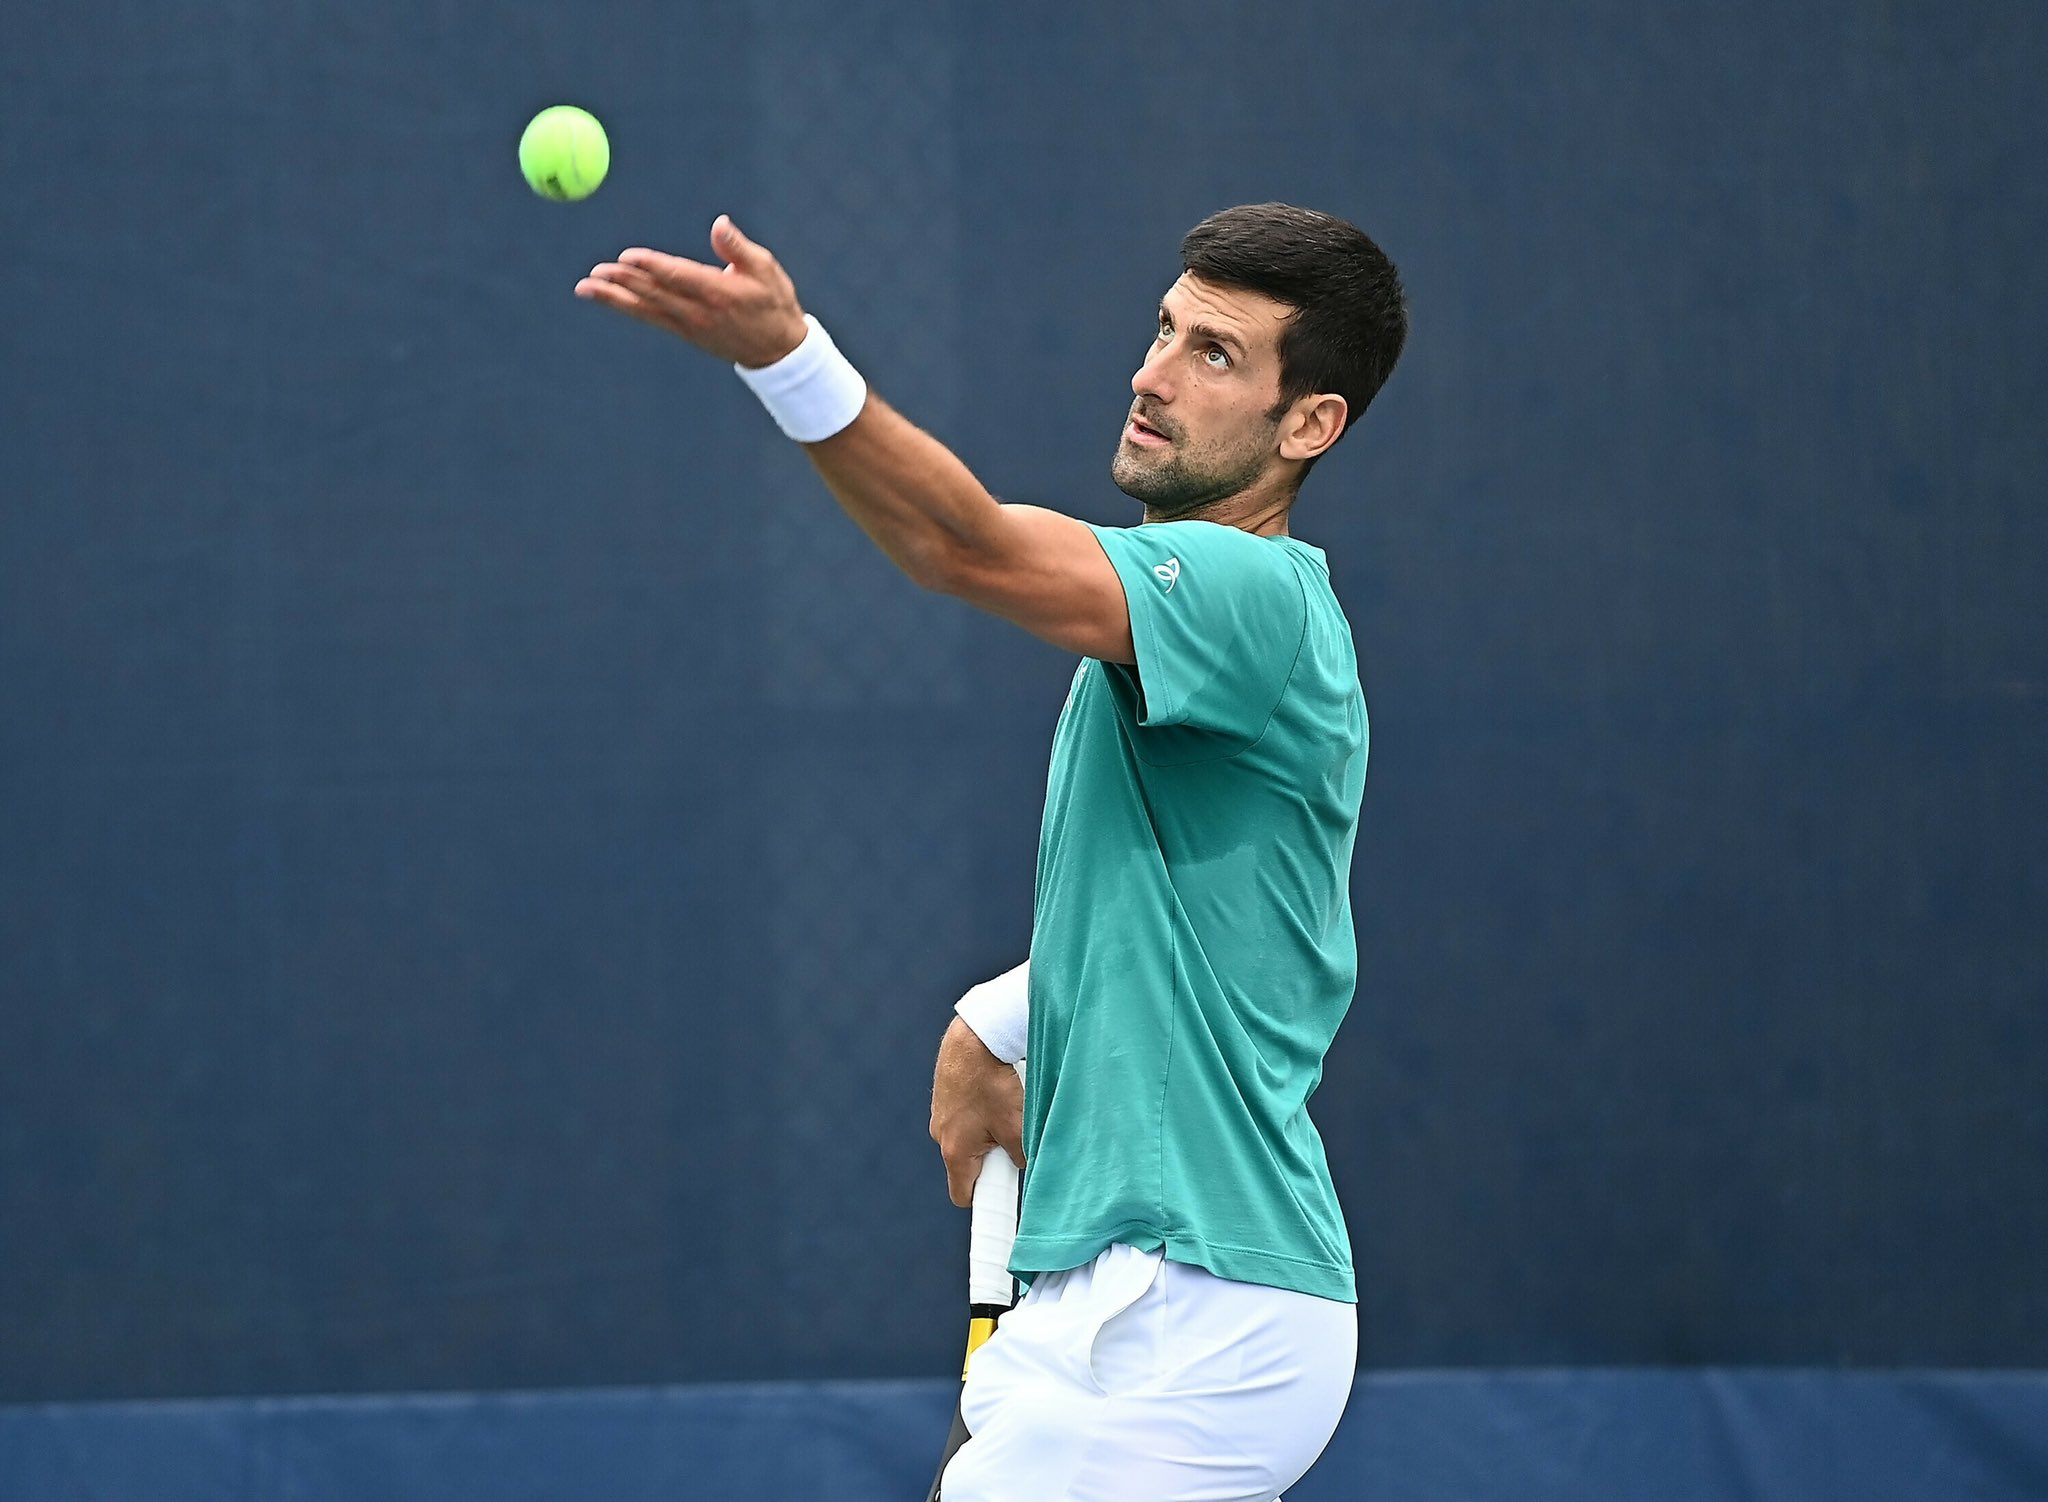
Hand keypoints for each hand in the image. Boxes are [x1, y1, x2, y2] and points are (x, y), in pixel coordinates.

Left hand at [576, 215, 809, 367]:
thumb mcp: (766, 270)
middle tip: (596, 271)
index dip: (651, 266)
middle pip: (655, 294)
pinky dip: (626, 306)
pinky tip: (607, 297)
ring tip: (585, 287)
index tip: (628, 256)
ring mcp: (689, 326)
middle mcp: (700, 312)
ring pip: (646, 309)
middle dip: (623, 282)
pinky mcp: (684, 332)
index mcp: (719, 293)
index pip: (678, 277)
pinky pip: (650, 318)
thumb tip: (719, 223)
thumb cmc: (775, 302)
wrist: (779, 352)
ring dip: (614, 297)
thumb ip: (739, 247)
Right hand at [929, 1016, 1024, 1206]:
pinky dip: (981, 1109)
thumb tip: (1023, 1163)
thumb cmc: (993, 1081)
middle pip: (968, 1164)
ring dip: (988, 1130)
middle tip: (1012, 1140)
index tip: (1000, 1204)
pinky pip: (966, 1113)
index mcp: (955, 1151)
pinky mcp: (946, 1094)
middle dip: (992, 1158)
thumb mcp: (1016, 1124)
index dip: (983, 1201)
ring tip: (1006, 1106)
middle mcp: (941, 1134)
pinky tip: (995, 1090)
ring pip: (969, 1135)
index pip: (962, 1195)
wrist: (974, 1036)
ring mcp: (941, 1113)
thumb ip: (1019, 1154)